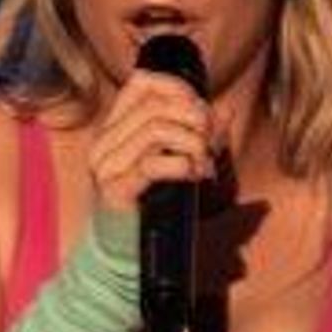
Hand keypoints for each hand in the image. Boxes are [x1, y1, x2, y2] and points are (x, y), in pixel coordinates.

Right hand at [85, 72, 217, 219]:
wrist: (124, 250)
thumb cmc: (153, 205)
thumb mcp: (179, 160)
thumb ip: (200, 133)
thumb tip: (227, 108)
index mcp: (115, 126)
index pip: (142, 82)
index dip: (178, 88)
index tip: (201, 112)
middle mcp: (105, 140)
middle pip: (156, 106)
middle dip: (195, 119)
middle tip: (211, 144)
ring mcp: (107, 165)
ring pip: (156, 130)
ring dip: (193, 144)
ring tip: (205, 165)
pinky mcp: (115, 189)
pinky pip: (153, 164)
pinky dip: (184, 166)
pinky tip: (195, 177)